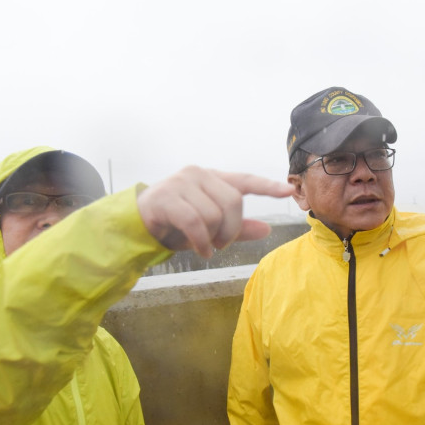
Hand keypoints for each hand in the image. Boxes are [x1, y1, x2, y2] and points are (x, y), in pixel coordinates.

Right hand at [136, 166, 294, 257]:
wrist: (137, 223)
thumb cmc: (175, 222)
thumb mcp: (209, 226)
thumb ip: (237, 227)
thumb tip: (267, 229)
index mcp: (213, 178)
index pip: (245, 180)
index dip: (268, 187)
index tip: (288, 191)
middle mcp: (199, 174)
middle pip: (233, 202)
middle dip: (231, 230)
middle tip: (221, 245)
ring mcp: (181, 183)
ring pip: (214, 214)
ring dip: (213, 239)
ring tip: (205, 247)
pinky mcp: (166, 197)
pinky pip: (195, 222)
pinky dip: (201, 241)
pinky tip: (201, 250)